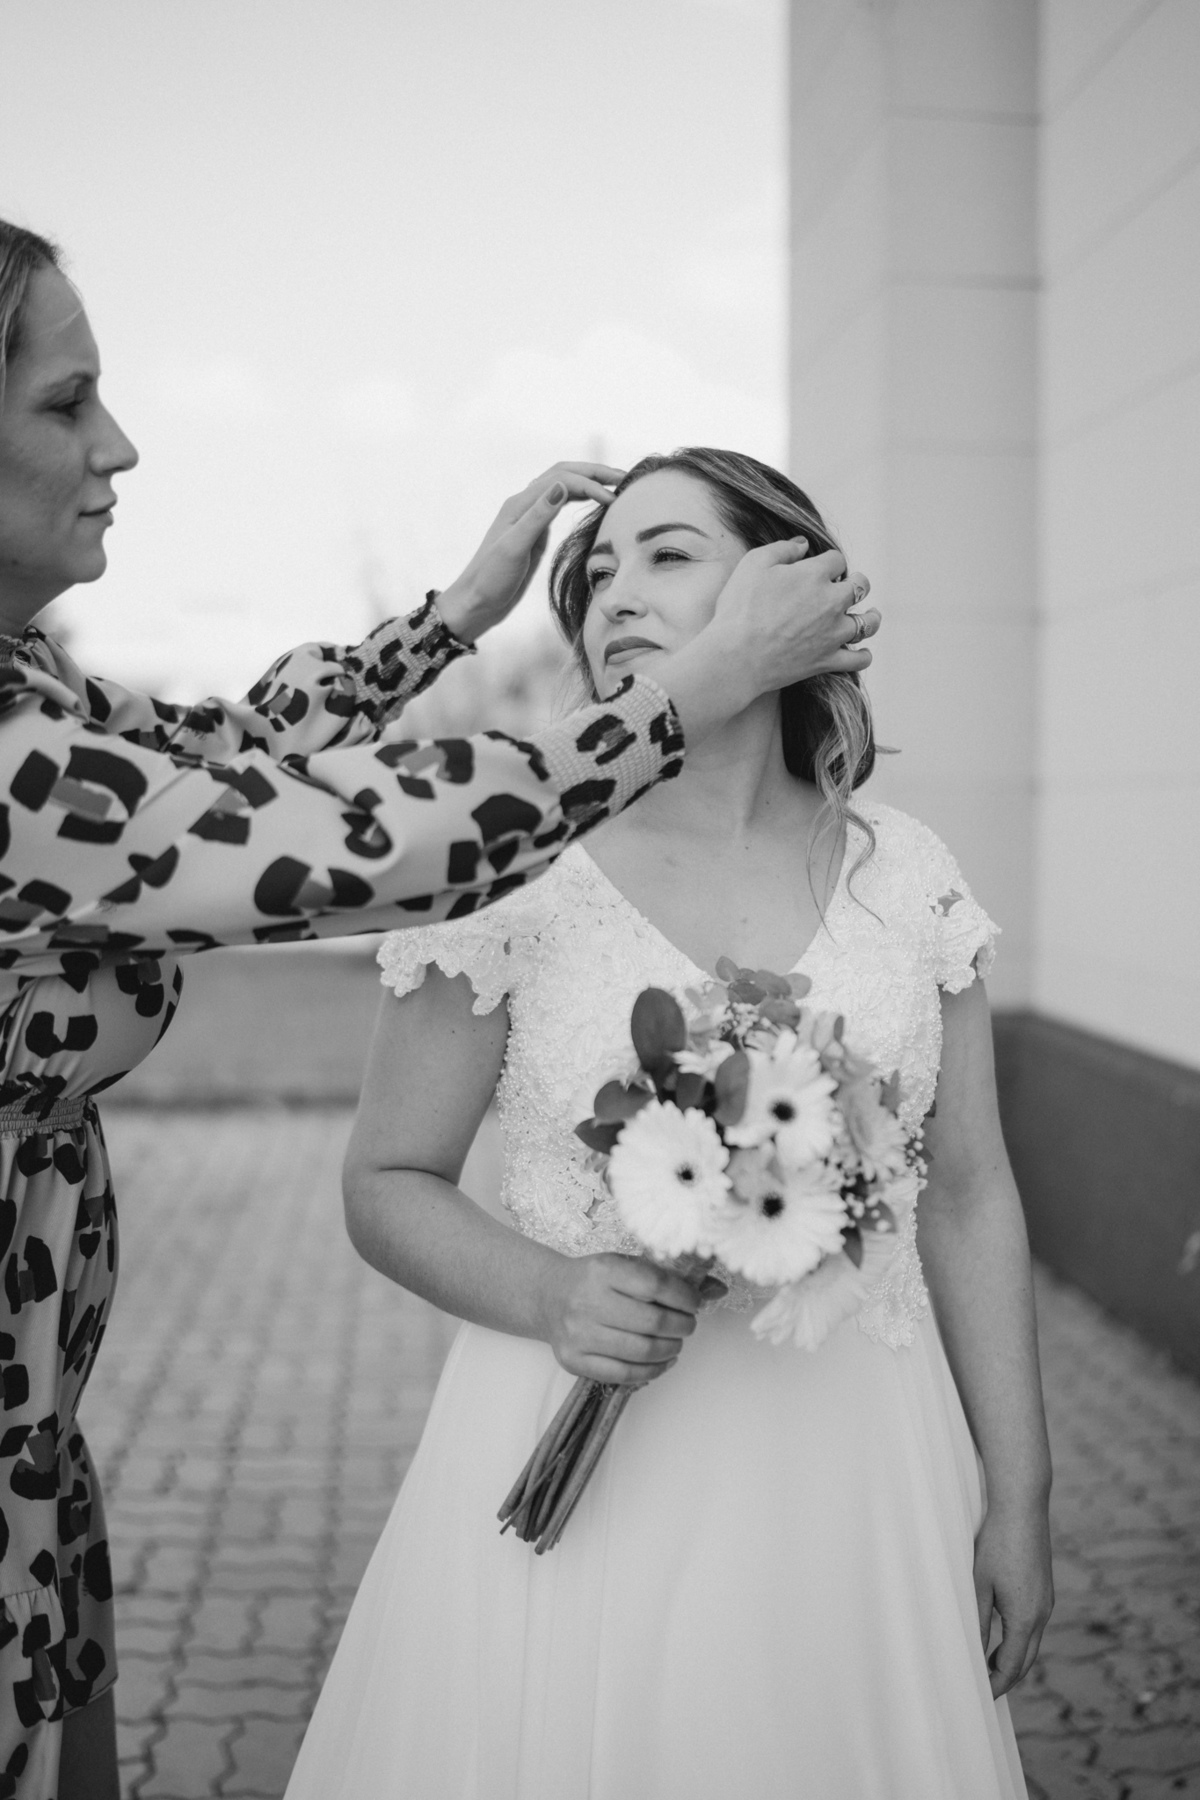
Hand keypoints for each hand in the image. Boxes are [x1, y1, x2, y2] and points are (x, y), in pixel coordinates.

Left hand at [436, 462, 625, 643]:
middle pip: (563, 473)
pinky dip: (579, 497)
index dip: (590, 484)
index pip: (562, 479)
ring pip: (562, 485)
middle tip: (625, 477)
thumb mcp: (514, 549)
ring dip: (588, 481)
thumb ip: (537, 517)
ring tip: (616, 485)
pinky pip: (559, 503)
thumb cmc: (492, 580)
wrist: (476, 603)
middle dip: (594, 472)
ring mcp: (529, 517)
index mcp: (520, 505)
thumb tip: (561, 486)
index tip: (615, 501)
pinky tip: (593, 503)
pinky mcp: (534, 532)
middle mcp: (524, 505)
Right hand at [538, 1252, 701, 1384]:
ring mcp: (578, 1334)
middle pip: (652, 1322)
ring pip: (641, 1351)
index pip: (655, 1285)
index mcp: (603, 1269)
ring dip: (671, 1349)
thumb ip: (669, 1276)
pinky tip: (662, 1360)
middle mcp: (587, 1301)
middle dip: (682, 1326)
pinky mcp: (573, 1360)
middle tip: (688, 1324)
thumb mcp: (627, 1265)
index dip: (684, 1297)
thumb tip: (718, 1290)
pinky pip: (623, 1374)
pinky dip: (652, 1371)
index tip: (695, 1302)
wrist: (548, 1296)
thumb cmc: (595, 1279)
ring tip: (676, 1342)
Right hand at [714, 538, 878, 684]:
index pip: (836, 560)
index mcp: (814, 575)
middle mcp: (831, 603)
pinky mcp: (827, 660)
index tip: (822, 567)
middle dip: (857, 583)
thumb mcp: (753, 565)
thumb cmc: (739, 609)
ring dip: (871, 617)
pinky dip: (863, 655)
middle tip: (852, 586)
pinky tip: (862, 651)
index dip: (829, 562)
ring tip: (871, 615)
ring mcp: (833, 633)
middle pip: (860, 587)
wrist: (736, 657)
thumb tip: (803, 545)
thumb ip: (782, 549)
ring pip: (867, 623)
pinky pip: (858, 659)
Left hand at [973, 1500, 1053, 1696]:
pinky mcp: (1045, 1588)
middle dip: (1006, 1677)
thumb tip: (975, 1655)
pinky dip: (1020, 1638)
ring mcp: (1046, 1600)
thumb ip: (979, 1623)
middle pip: (1026, 1659)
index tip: (980, 1695)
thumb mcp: (980, 1585)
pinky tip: (1003, 1634)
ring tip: (988, 1665)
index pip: (1012, 1666)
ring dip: (1013, 1657)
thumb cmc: (996, 1543)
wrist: (1022, 1506)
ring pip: (1032, 1642)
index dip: (995, 1684)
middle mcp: (1042, 1613)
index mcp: (1026, 1618)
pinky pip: (1035, 1624)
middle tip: (984, 1688)